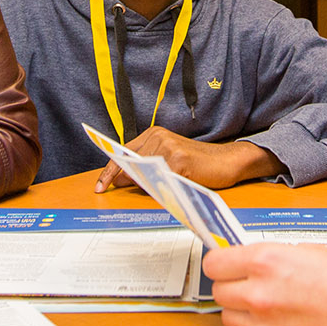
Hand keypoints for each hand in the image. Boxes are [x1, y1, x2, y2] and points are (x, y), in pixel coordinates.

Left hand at [96, 127, 282, 192]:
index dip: (109, 171)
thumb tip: (119, 179)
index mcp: (153, 134)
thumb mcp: (168, 160)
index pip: (123, 153)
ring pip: (143, 175)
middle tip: (121, 191)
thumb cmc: (198, 164)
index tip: (99, 186)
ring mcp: (168, 148)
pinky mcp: (179, 160)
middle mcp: (159, 137)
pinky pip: (160, 181)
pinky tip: (169, 189)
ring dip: (146, 186)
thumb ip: (144, 166)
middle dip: (125, 181)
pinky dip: (160, 189)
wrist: (226, 160)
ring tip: (160, 187)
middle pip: (129, 165)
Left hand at [204, 242, 326, 325]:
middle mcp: (259, 296)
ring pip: (231, 320)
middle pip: (219, 293)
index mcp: (266, 262)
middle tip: (252, 285)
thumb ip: (275, 257)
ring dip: (244, 312)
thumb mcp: (312, 251)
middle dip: (233, 287)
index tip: (227, 265)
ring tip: (273, 306)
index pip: (214, 264)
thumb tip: (252, 262)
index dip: (222, 263)